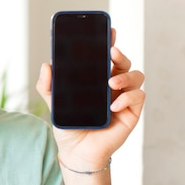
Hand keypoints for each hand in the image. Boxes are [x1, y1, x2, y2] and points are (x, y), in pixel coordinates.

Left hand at [35, 29, 144, 169]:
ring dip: (125, 76)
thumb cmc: (69, 127)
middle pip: (123, 61)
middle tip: (111, 53)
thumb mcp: (54, 105)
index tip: (109, 31)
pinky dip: (128, 98)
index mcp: (96, 79)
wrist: (77, 152)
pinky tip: (113, 106)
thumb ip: (48, 86)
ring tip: (111, 84)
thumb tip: (46, 65)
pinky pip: (139, 96)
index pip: (105, 56)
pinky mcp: (131, 112)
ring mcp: (124, 97)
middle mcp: (113, 85)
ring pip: (136, 75)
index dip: (110, 42)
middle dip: (120, 54)